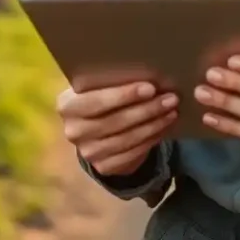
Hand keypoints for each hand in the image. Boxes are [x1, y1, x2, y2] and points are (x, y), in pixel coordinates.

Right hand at [57, 80, 178, 175]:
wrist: (94, 131)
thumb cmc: (100, 97)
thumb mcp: (97, 87)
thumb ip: (111, 81)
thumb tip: (146, 71)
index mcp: (67, 105)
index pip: (97, 101)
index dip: (124, 95)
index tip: (150, 88)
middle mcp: (74, 131)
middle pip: (116, 120)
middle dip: (147, 109)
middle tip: (171, 98)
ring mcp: (88, 152)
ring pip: (128, 138)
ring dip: (154, 124)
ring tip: (172, 111)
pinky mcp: (104, 167)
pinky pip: (133, 153)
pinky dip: (151, 139)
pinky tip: (164, 127)